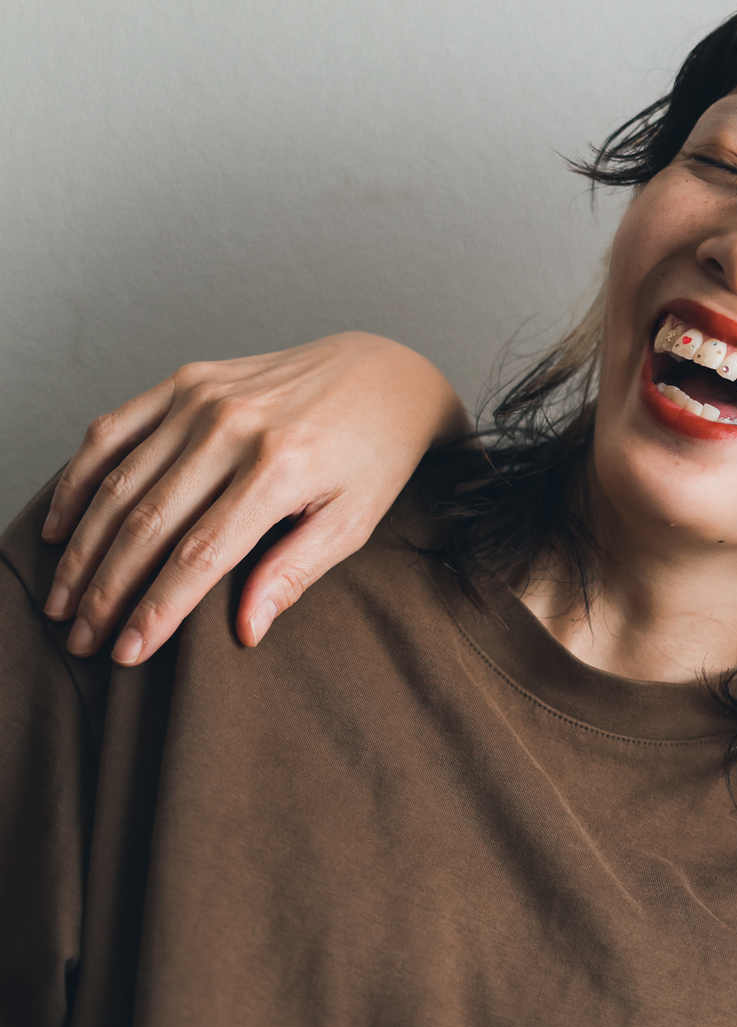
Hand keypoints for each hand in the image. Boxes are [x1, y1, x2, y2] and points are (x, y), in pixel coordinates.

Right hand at [39, 332, 467, 664]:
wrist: (384, 375)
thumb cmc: (373, 456)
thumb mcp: (353, 521)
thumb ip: (295, 573)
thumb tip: (244, 631)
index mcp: (280, 468)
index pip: (199, 554)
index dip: (156, 608)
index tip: (126, 651)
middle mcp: (233, 428)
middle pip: (147, 524)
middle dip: (106, 589)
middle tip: (81, 639)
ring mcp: (203, 398)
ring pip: (119, 483)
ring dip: (82, 547)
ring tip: (63, 599)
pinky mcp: (186, 379)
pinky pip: (113, 430)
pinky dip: (78, 478)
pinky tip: (62, 524)